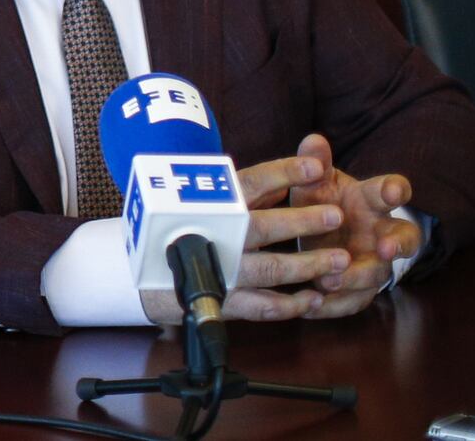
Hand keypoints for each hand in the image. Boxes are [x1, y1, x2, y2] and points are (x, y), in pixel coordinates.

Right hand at [138, 147, 348, 325]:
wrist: (133, 273)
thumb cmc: (174, 228)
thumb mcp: (199, 199)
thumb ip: (244, 190)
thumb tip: (288, 169)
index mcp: (209, 204)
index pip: (249, 183)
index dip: (283, 173)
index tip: (316, 167)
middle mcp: (216, 236)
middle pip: (263, 227)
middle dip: (302, 222)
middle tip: (336, 216)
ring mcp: (219, 270)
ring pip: (270, 269)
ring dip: (308, 265)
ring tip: (341, 261)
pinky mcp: (222, 301)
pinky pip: (262, 307)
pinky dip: (290, 305)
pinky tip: (315, 299)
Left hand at [286, 133, 421, 316]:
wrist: (325, 234)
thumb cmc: (324, 202)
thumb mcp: (317, 181)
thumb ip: (316, 163)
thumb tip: (313, 139)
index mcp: (374, 201)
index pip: (395, 190)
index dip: (395, 190)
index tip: (391, 189)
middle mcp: (383, 234)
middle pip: (405, 239)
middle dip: (398, 244)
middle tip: (385, 249)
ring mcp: (375, 264)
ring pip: (377, 275)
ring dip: (356, 278)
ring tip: (328, 279)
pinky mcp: (359, 291)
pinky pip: (353, 302)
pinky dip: (334, 305)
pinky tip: (311, 305)